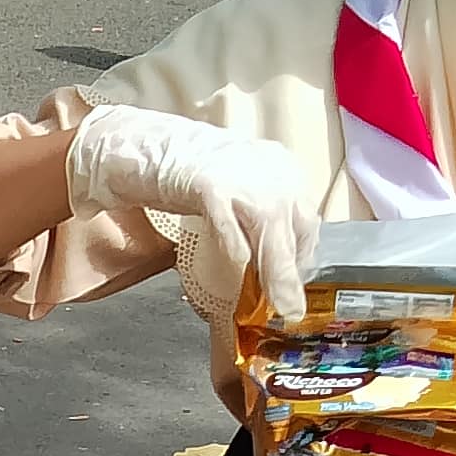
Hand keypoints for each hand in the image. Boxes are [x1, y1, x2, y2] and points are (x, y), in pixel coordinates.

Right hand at [66, 103, 323, 326]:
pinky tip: (237, 268)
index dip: (302, 259)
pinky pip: (228, 221)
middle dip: (292, 272)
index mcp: (281, 169)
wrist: (149, 147)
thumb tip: (276, 271)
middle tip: (290, 308)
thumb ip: (260, 226)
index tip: (293, 287)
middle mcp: (269, 168)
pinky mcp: (208, 183)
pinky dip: (235, 248)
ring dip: (274, 270)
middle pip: (295, 226)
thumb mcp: (240, 197)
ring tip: (274, 303)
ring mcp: (240, 174)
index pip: (306, 222)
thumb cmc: (195, 177)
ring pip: (269, 227)